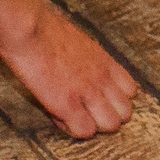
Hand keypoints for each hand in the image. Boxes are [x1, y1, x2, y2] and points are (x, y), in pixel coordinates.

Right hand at [0, 0, 136, 137]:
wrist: (29, 27)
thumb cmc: (45, 28)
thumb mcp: (78, 41)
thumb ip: (89, 60)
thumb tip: (82, 72)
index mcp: (106, 61)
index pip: (130, 91)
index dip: (113, 99)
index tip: (96, 98)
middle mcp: (102, 78)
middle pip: (125, 113)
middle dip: (107, 116)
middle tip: (85, 110)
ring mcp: (88, 92)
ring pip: (111, 125)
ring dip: (93, 124)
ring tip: (72, 115)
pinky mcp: (68, 105)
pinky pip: (84, 131)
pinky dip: (72, 128)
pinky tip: (57, 115)